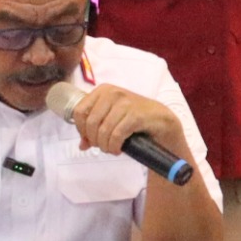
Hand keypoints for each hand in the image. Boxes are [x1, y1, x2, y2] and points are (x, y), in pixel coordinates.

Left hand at [65, 85, 186, 161]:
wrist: (161, 120)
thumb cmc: (133, 119)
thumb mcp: (111, 119)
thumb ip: (94, 130)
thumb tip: (82, 146)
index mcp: (103, 91)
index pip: (79, 112)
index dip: (81, 129)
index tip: (89, 139)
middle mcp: (112, 93)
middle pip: (90, 122)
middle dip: (94, 140)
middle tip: (102, 146)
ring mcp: (125, 103)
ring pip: (103, 130)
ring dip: (105, 145)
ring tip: (111, 149)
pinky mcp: (136, 115)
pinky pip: (117, 135)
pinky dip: (114, 146)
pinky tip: (118, 149)